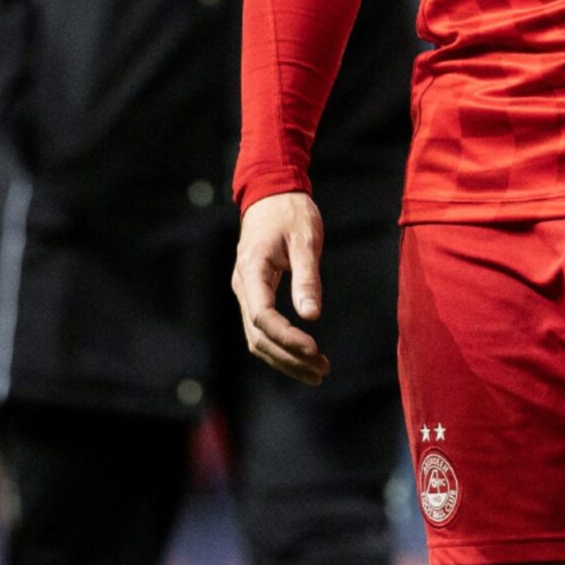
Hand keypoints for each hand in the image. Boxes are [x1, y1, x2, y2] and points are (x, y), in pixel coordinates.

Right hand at [233, 192, 328, 385]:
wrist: (272, 193)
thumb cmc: (290, 213)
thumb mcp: (305, 240)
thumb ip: (307, 277)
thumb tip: (312, 316)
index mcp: (251, 270)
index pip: (263, 317)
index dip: (287, 338)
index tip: (314, 349)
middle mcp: (242, 286)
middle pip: (258, 336)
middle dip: (289, 358)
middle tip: (322, 371)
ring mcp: (245, 291)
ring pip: (258, 338)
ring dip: (285, 358)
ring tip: (317, 372)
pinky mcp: (254, 293)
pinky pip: (262, 328)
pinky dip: (281, 346)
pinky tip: (303, 356)